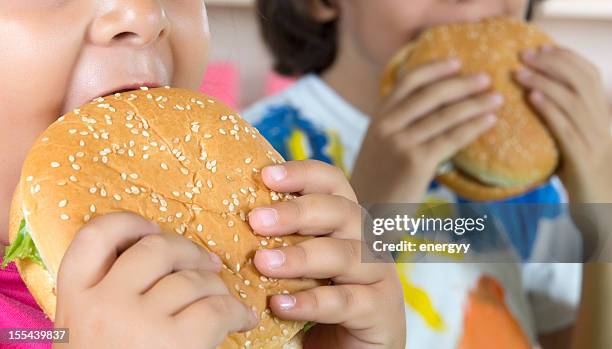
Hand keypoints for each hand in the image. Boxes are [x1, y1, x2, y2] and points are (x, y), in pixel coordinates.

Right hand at [53, 212, 256, 348]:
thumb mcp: (89, 331)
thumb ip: (107, 292)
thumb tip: (160, 253)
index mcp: (74, 299)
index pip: (94, 235)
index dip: (129, 223)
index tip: (152, 230)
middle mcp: (103, 303)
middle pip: (156, 247)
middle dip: (189, 250)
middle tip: (207, 264)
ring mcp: (138, 322)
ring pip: (192, 279)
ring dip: (217, 287)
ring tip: (224, 301)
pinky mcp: (176, 343)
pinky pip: (217, 308)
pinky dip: (238, 312)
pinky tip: (243, 320)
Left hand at [249, 160, 405, 348]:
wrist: (349, 348)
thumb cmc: (317, 299)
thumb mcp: (297, 265)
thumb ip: (279, 241)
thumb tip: (230, 218)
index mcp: (345, 222)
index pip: (332, 183)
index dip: (303, 173)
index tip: (266, 175)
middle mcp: (366, 241)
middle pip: (340, 211)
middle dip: (296, 212)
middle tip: (256, 220)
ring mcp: (378, 276)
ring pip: (344, 255)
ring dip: (300, 256)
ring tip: (262, 263)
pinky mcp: (381, 311)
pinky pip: (346, 301)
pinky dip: (312, 301)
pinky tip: (280, 305)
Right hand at [351, 59, 500, 202]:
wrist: (365, 215)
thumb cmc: (378, 183)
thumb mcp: (378, 147)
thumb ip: (397, 126)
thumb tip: (431, 111)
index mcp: (378, 118)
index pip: (408, 81)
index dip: (434, 68)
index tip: (457, 62)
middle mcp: (387, 126)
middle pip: (431, 94)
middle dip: (462, 83)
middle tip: (487, 78)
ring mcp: (401, 143)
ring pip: (446, 115)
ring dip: (475, 104)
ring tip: (497, 98)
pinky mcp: (416, 163)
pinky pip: (452, 138)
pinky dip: (474, 127)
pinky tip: (489, 121)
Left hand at [516, 46, 611, 203]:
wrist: (604, 211)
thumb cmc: (584, 177)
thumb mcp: (575, 143)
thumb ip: (563, 122)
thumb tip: (534, 100)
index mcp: (603, 115)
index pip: (590, 75)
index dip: (566, 58)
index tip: (541, 47)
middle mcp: (603, 123)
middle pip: (581, 81)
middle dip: (552, 63)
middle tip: (524, 55)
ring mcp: (595, 140)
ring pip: (572, 100)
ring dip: (544, 81)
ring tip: (519, 72)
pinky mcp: (583, 158)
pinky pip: (566, 127)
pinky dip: (549, 108)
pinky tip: (532, 97)